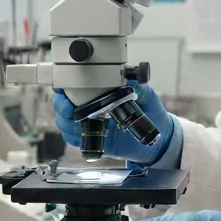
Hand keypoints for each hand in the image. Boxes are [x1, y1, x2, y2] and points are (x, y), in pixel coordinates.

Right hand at [53, 82, 174, 164]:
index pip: (73, 85)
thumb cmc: (151, 112)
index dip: (63, 85)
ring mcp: (90, 123)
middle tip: (69, 108)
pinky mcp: (94, 139)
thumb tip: (129, 81)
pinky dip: (74, 137)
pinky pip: (75, 139)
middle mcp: (91, 106)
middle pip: (63, 103)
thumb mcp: (146, 95)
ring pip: (65, 122)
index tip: (62, 87)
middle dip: (61, 105)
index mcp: (99, 91)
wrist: (159, 137)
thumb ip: (138, 87)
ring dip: (66, 122)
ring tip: (77, 122)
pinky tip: (82, 133)